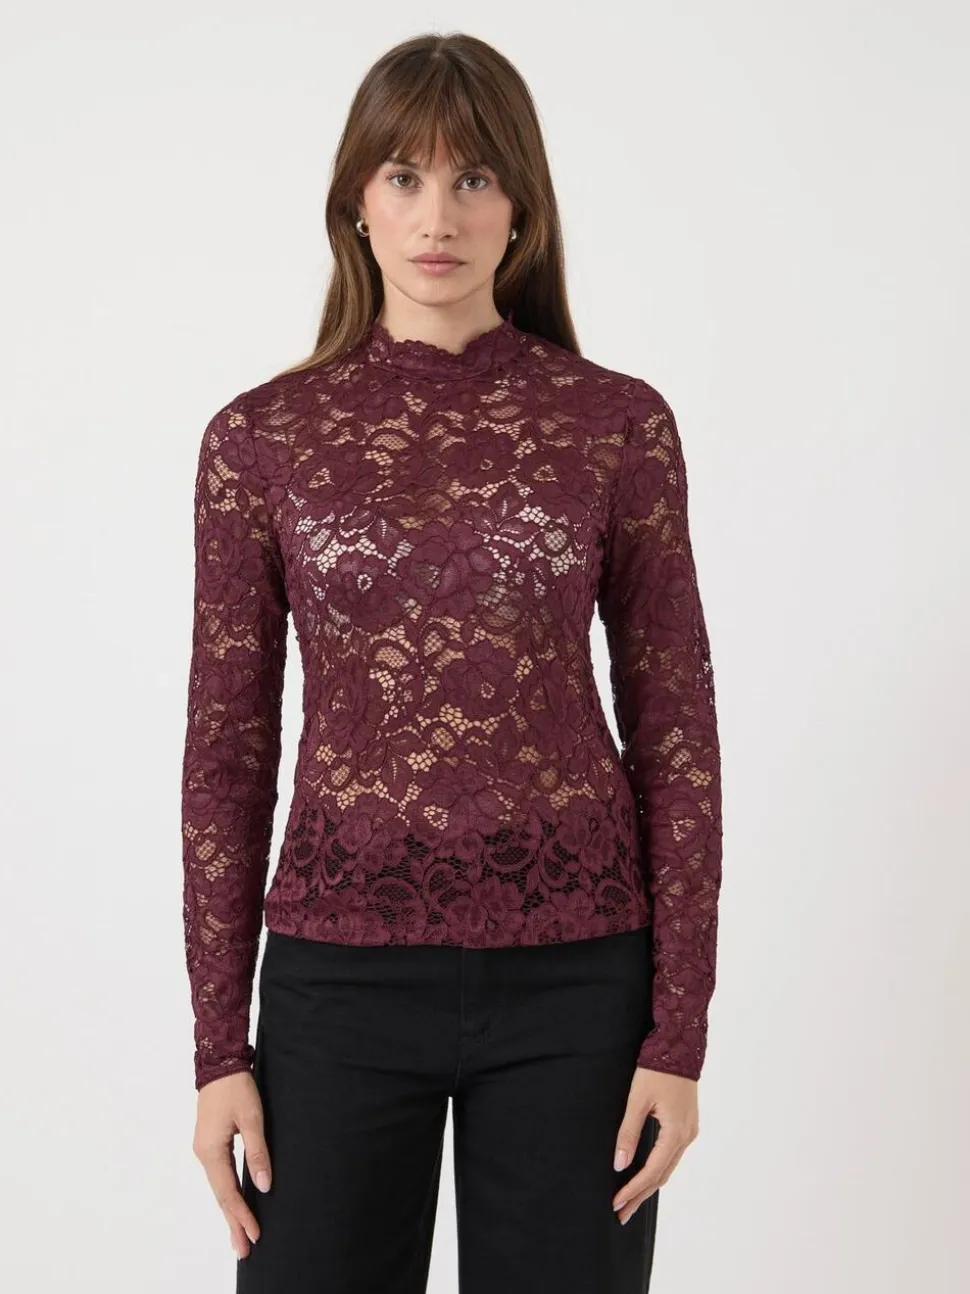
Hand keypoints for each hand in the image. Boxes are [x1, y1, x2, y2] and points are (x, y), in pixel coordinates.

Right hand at [192, 1070, 272, 1259]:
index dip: (242, 1215)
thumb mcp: (252, 1119)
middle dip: (233, 1222)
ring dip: (230, 1210)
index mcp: (211, 1151)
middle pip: (220, 1196)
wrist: (219, 1063)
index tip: (254, 1235)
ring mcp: (205, 1149)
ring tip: (240, 1234)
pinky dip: (228, 1192)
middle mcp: (204, 1154)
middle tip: (244, 1250)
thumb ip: (258, 1153)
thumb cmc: (236, 1087)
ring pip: (219, 1187)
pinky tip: (234, 1203)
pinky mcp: (210, 1143)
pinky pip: (219, 1175)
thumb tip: (264, 1185)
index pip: (228, 1192)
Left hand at [611, 1067, 698, 1224]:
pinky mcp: (686, 1125)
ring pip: (668, 1167)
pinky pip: (672, 1155)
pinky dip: (658, 1169)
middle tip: (621, 1213)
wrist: (679, 1046)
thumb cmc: (656, 1069)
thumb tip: (619, 1164)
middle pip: (662, 1175)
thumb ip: (628, 1133)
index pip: (652, 1171)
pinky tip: (646, 1175)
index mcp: (676, 1133)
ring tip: (630, 1200)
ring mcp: (689, 1131)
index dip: (634, 1189)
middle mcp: (686, 1136)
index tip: (616, 1203)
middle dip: (640, 1195)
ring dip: (649, 1185)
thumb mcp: (637, 1100)